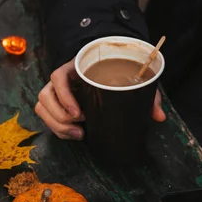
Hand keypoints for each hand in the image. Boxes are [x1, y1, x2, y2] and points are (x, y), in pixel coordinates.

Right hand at [35, 59, 165, 139]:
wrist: (107, 67)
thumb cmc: (116, 72)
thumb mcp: (131, 79)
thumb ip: (146, 94)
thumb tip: (159, 116)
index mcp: (74, 67)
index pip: (57, 77)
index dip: (64, 96)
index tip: (79, 113)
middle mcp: (61, 80)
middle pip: (45, 96)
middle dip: (59, 117)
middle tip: (80, 128)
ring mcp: (56, 92)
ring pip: (42, 107)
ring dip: (56, 125)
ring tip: (77, 134)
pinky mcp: (56, 105)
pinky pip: (46, 116)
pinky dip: (57, 128)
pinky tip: (73, 134)